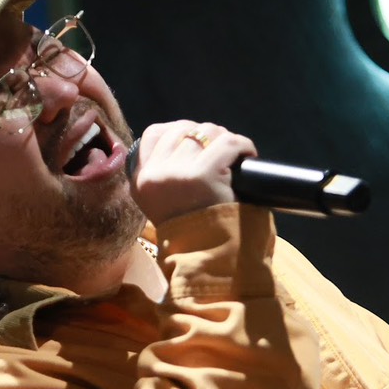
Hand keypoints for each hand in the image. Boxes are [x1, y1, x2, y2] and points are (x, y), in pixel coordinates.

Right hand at [128, 120, 255, 225]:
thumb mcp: (163, 203)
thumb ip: (164, 174)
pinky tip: (247, 155)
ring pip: (205, 131)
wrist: (210, 259)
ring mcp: (177, 174)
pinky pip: (228, 143)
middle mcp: (153, 175)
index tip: (199, 142)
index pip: (154, 133)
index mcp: (140, 181)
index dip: (180, 130)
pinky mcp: (203, 175)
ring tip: (234, 156)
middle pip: (182, 129)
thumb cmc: (193, 233)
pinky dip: (242, 145)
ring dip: (224, 139)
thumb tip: (187, 138)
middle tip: (222, 152)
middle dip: (205, 135)